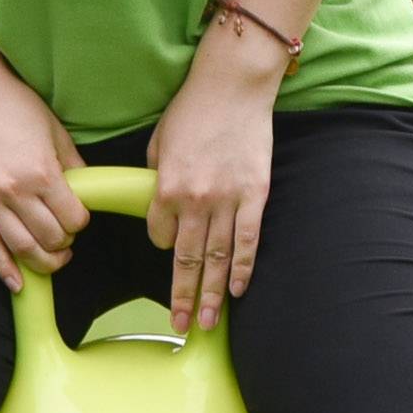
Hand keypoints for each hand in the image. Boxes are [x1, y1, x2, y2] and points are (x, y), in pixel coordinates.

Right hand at [0, 65, 83, 290]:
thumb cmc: (13, 104)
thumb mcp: (54, 130)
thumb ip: (73, 165)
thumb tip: (89, 191)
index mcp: (42, 172)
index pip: (73, 219)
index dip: (81, 222)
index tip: (79, 217)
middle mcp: (14, 191)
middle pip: (50, 239)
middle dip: (65, 244)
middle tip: (66, 238)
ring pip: (21, 249)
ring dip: (43, 262)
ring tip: (52, 257)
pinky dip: (5, 270)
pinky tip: (18, 283)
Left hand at [144, 34, 284, 329]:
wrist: (233, 85)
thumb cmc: (193, 108)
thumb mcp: (160, 141)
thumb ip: (158, 176)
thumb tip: (161, 201)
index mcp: (166, 187)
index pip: (160, 234)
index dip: (162, 244)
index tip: (168, 248)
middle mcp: (195, 201)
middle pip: (187, 260)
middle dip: (183, 297)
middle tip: (181, 326)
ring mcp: (227, 200)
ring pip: (217, 259)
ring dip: (212, 294)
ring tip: (208, 323)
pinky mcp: (254, 195)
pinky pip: (247, 241)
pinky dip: (242, 268)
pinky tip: (237, 291)